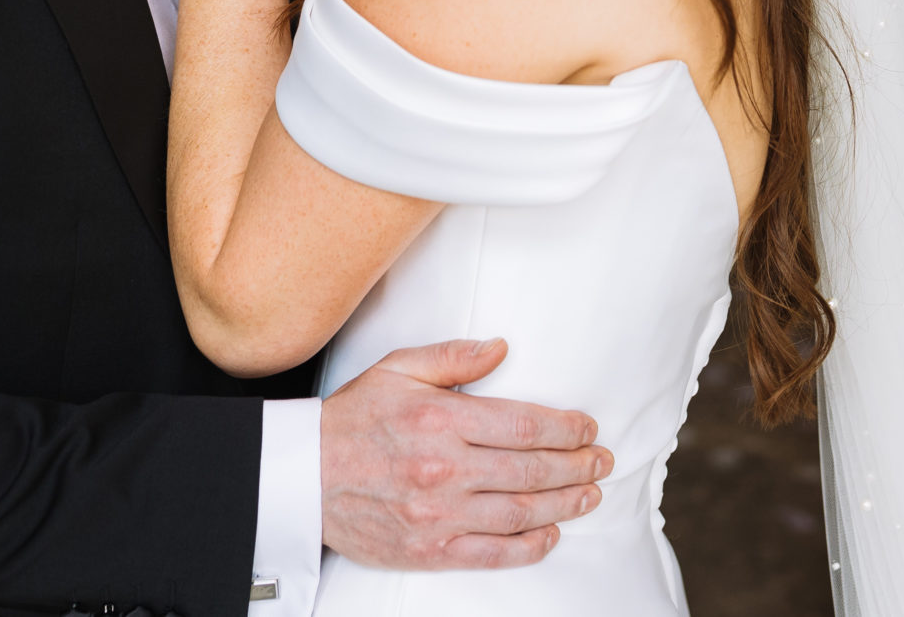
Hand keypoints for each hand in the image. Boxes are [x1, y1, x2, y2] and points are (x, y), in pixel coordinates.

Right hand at [321, 339, 610, 571]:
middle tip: (602, 461)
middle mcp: (443, 469)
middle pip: (531, 470)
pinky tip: (549, 534)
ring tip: (589, 494)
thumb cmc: (351, 421)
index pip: (523, 426)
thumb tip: (501, 348)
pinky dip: (528, 547)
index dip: (566, 428)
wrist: (301, 478)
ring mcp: (437, 515)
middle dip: (577, 466)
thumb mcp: (396, 369)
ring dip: (564, 505)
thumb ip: (453, 358)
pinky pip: (491, 554)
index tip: (587, 427)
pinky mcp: (427, 551)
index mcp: (440, 419)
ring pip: (519, 512)